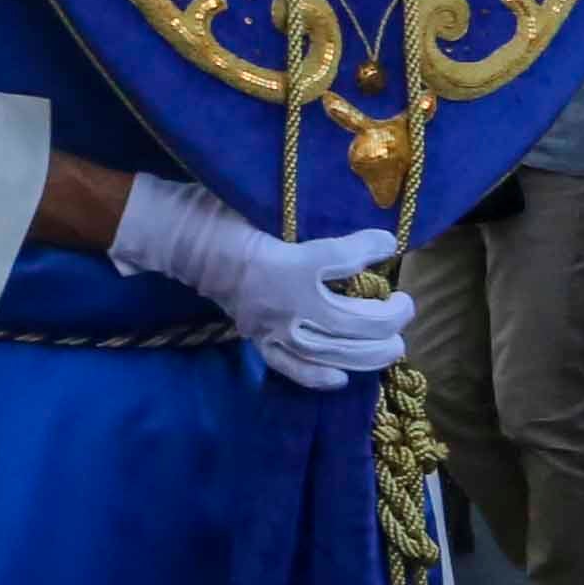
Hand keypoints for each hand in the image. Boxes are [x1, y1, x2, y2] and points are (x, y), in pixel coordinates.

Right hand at [105, 176, 416, 388]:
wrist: (178, 239)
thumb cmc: (222, 213)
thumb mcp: (267, 206)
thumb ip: (310, 221)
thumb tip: (354, 224)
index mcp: (287, 263)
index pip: (346, 259)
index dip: (374, 247)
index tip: (389, 241)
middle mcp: (285, 302)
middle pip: (352, 321)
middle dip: (390, 318)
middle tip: (405, 305)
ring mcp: (271, 326)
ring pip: (331, 352)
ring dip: (370, 352)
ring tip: (394, 344)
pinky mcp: (257, 338)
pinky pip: (289, 367)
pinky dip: (317, 377)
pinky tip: (342, 378)